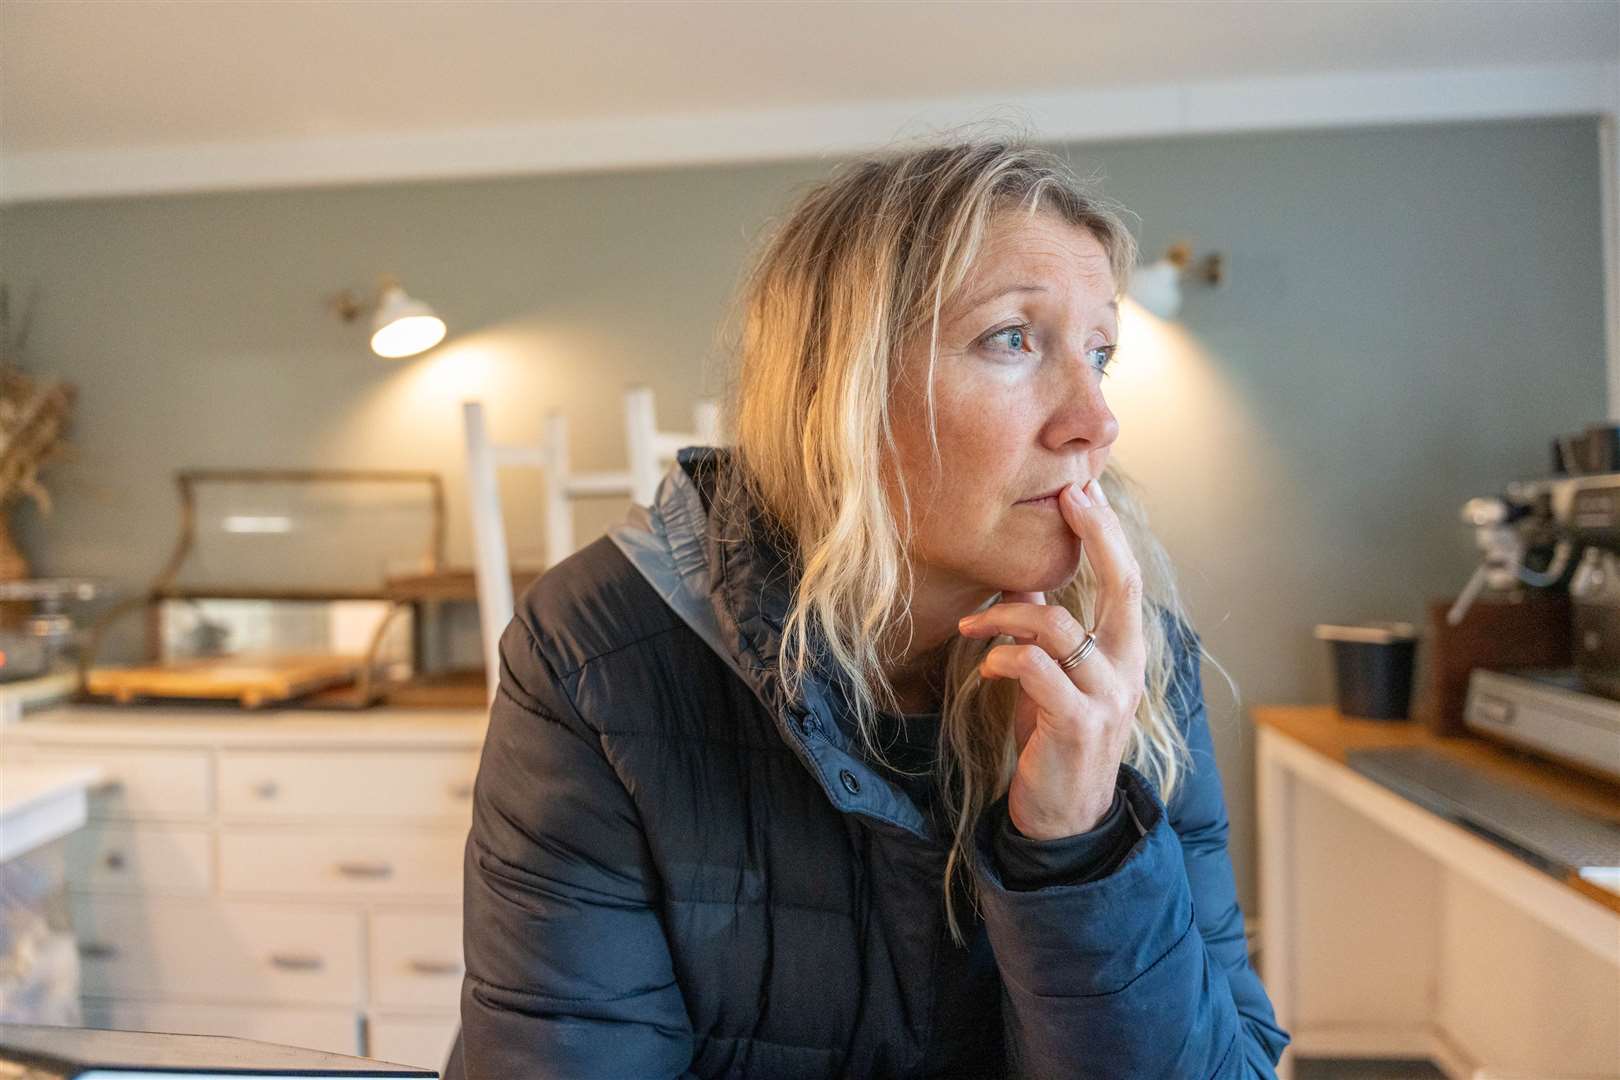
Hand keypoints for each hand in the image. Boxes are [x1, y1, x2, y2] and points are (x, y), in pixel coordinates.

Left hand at [956, 478, 1146, 839]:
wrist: (1065, 817)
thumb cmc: (1054, 738)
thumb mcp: (1055, 676)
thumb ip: (1048, 630)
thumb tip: (1027, 580)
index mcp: (1124, 652)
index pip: (1126, 578)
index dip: (1108, 531)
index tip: (1084, 488)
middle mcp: (1127, 669)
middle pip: (1122, 585)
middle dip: (1096, 534)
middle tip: (1067, 497)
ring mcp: (1108, 698)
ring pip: (1060, 626)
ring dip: (1008, 616)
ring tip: (973, 627)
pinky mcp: (1077, 725)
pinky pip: (1037, 669)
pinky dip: (1004, 657)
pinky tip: (986, 665)